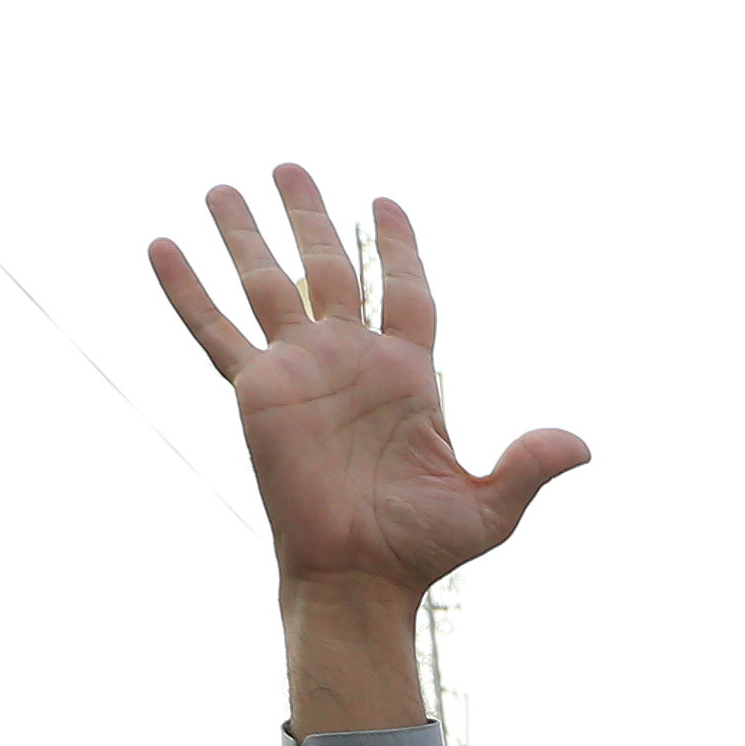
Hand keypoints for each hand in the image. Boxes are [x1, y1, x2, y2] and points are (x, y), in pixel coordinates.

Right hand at [149, 167, 588, 731]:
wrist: (358, 580)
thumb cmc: (419, 549)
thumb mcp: (488, 507)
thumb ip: (528, 466)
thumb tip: (584, 446)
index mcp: (406, 374)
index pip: (404, 290)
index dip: (397, 247)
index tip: (384, 202)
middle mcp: (349, 361)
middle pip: (329, 268)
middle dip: (310, 217)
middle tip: (289, 166)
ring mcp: (298, 370)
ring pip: (267, 284)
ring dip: (245, 234)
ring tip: (221, 186)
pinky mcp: (256, 391)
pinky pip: (215, 332)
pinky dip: (187, 291)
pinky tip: (161, 246)